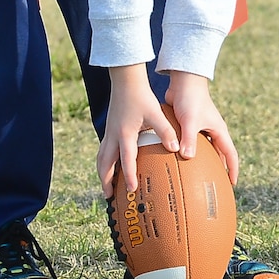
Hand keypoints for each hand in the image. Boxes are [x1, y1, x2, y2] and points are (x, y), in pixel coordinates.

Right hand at [97, 64, 175, 195]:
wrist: (126, 82)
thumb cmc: (142, 97)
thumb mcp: (156, 114)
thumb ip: (166, 131)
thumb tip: (176, 148)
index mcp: (125, 134)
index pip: (126, 160)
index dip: (129, 176)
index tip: (132, 190)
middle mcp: (113, 136)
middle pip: (105, 165)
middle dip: (106, 181)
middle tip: (109, 197)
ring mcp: (109, 133)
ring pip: (101, 159)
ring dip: (103, 173)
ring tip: (106, 186)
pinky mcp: (110, 130)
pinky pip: (104, 151)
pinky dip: (105, 162)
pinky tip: (111, 166)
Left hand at [163, 70, 239, 186]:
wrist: (184, 81)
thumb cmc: (190, 99)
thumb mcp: (190, 121)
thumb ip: (189, 139)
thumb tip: (188, 157)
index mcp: (219, 130)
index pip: (230, 154)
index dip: (232, 170)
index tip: (232, 184)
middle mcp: (213, 131)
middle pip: (220, 154)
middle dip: (220, 168)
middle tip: (215, 183)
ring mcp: (202, 128)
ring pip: (206, 149)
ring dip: (204, 161)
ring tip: (197, 176)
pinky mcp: (191, 125)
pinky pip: (192, 143)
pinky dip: (189, 152)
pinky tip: (179, 160)